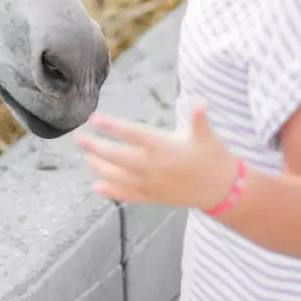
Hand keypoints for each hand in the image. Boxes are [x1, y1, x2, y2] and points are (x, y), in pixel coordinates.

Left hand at [74, 104, 238, 209]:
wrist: (221, 190)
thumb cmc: (212, 156)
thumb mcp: (206, 135)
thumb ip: (199, 118)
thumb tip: (201, 103)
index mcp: (164, 146)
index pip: (133, 134)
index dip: (113, 126)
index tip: (95, 119)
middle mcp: (153, 166)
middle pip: (117, 156)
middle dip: (96, 147)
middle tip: (79, 138)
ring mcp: (151, 184)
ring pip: (118, 176)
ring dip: (98, 166)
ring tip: (86, 157)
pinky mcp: (152, 197)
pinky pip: (127, 195)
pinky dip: (111, 191)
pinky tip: (96, 186)